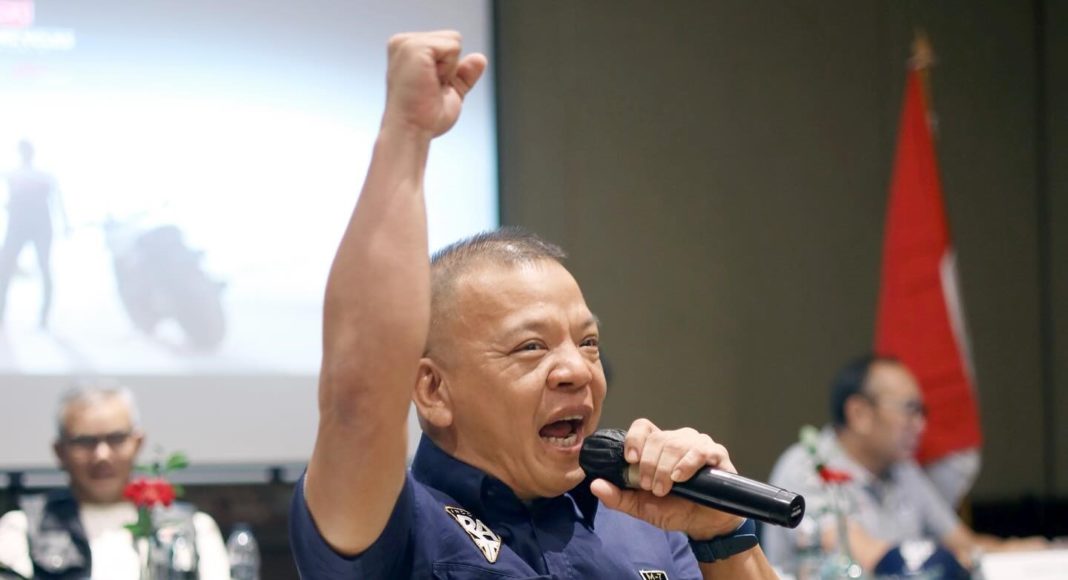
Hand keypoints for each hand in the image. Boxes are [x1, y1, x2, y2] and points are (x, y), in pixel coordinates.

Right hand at [382, 31, 486, 138]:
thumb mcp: (450, 91)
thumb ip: (463, 74)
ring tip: (429, 85)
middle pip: (452, 38)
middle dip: (450, 67)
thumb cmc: (424, 117)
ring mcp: (407, 43)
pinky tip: (430, 82)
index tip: (430, 88)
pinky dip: (449, 69)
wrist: (412, 131)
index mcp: (407, 49)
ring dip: (449, 69)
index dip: (448, 69)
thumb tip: (480, 58)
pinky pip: (453, 47)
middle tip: (430, 88)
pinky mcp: (415, 47)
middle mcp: (403, 42)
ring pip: (454, 41)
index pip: (447, 44)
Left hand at [589, 418, 743, 539]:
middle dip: (649, 465)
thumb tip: (595, 485)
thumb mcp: (641, 506)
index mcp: (657, 446)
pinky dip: (686, 464)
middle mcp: (676, 440)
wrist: (703, 524)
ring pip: (675, 444)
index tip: (630, 460)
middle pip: (658, 439)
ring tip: (665, 489)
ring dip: (665, 469)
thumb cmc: (673, 509)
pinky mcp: (716, 454)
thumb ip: (618, 497)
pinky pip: (699, 450)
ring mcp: (696, 444)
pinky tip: (680, 478)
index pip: (642, 427)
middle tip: (651, 488)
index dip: (634, 439)